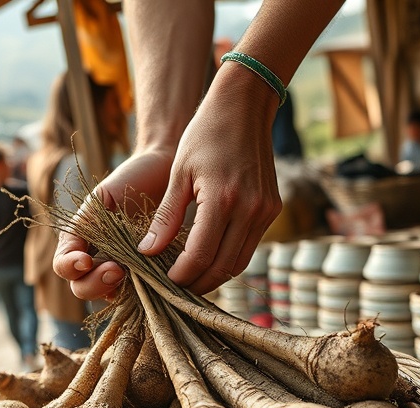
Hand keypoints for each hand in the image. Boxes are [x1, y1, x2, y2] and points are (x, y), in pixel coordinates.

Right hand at [53, 147, 174, 300]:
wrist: (166, 171)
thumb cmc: (133, 179)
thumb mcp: (102, 198)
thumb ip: (87, 224)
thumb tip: (83, 257)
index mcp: (80, 240)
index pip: (63, 265)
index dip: (69, 267)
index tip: (85, 260)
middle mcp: (96, 259)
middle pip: (81, 287)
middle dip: (94, 284)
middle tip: (116, 270)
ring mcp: (119, 268)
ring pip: (106, 296)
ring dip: (114, 290)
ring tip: (129, 273)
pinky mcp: (145, 275)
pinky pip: (136, 294)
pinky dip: (139, 294)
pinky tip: (148, 281)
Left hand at [54, 68, 281, 296]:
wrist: (245, 105)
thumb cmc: (205, 133)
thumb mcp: (179, 173)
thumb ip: (165, 216)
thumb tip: (147, 252)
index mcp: (223, 199)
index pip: (201, 255)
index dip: (181, 275)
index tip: (163, 281)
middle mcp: (250, 209)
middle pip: (223, 267)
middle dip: (197, 283)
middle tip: (174, 289)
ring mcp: (265, 211)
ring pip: (239, 262)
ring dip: (215, 275)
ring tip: (189, 279)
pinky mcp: (272, 209)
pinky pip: (249, 246)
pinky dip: (229, 258)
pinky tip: (208, 258)